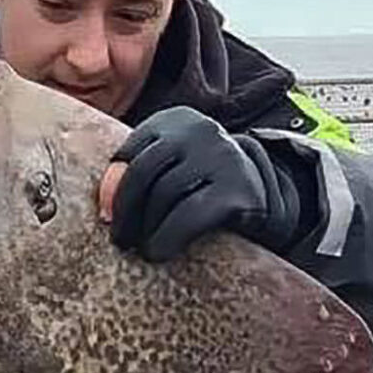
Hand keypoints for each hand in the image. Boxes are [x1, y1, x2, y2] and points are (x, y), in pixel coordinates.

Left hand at [102, 107, 304, 260]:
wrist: (265, 199)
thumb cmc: (202, 187)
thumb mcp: (172, 170)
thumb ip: (138, 176)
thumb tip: (106, 208)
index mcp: (178, 120)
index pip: (132, 151)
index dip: (113, 188)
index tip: (107, 216)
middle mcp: (201, 130)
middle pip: (143, 170)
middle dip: (125, 210)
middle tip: (119, 239)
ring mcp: (223, 156)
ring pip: (164, 194)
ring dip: (145, 228)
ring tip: (140, 248)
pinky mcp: (237, 189)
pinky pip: (188, 215)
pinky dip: (167, 237)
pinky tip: (157, 252)